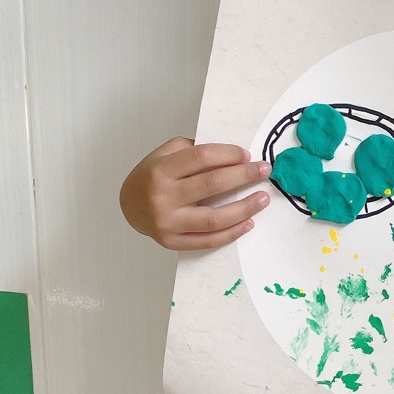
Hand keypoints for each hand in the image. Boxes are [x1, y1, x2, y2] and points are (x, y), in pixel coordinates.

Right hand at [119, 137, 271, 249]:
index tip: (247, 154)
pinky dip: (231, 233)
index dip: (228, 154)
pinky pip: (207, 241)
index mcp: (161, 170)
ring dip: (243, 208)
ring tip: (263, 199)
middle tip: (264, 171)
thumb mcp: (166, 153)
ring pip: (213, 219)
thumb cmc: (153, 175)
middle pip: (211, 185)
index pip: (201, 157)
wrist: (129, 205)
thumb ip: (194, 151)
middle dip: (243, 176)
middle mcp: (163, 197)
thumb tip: (234, 156)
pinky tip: (248, 222)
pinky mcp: (172, 242)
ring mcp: (167, 223)